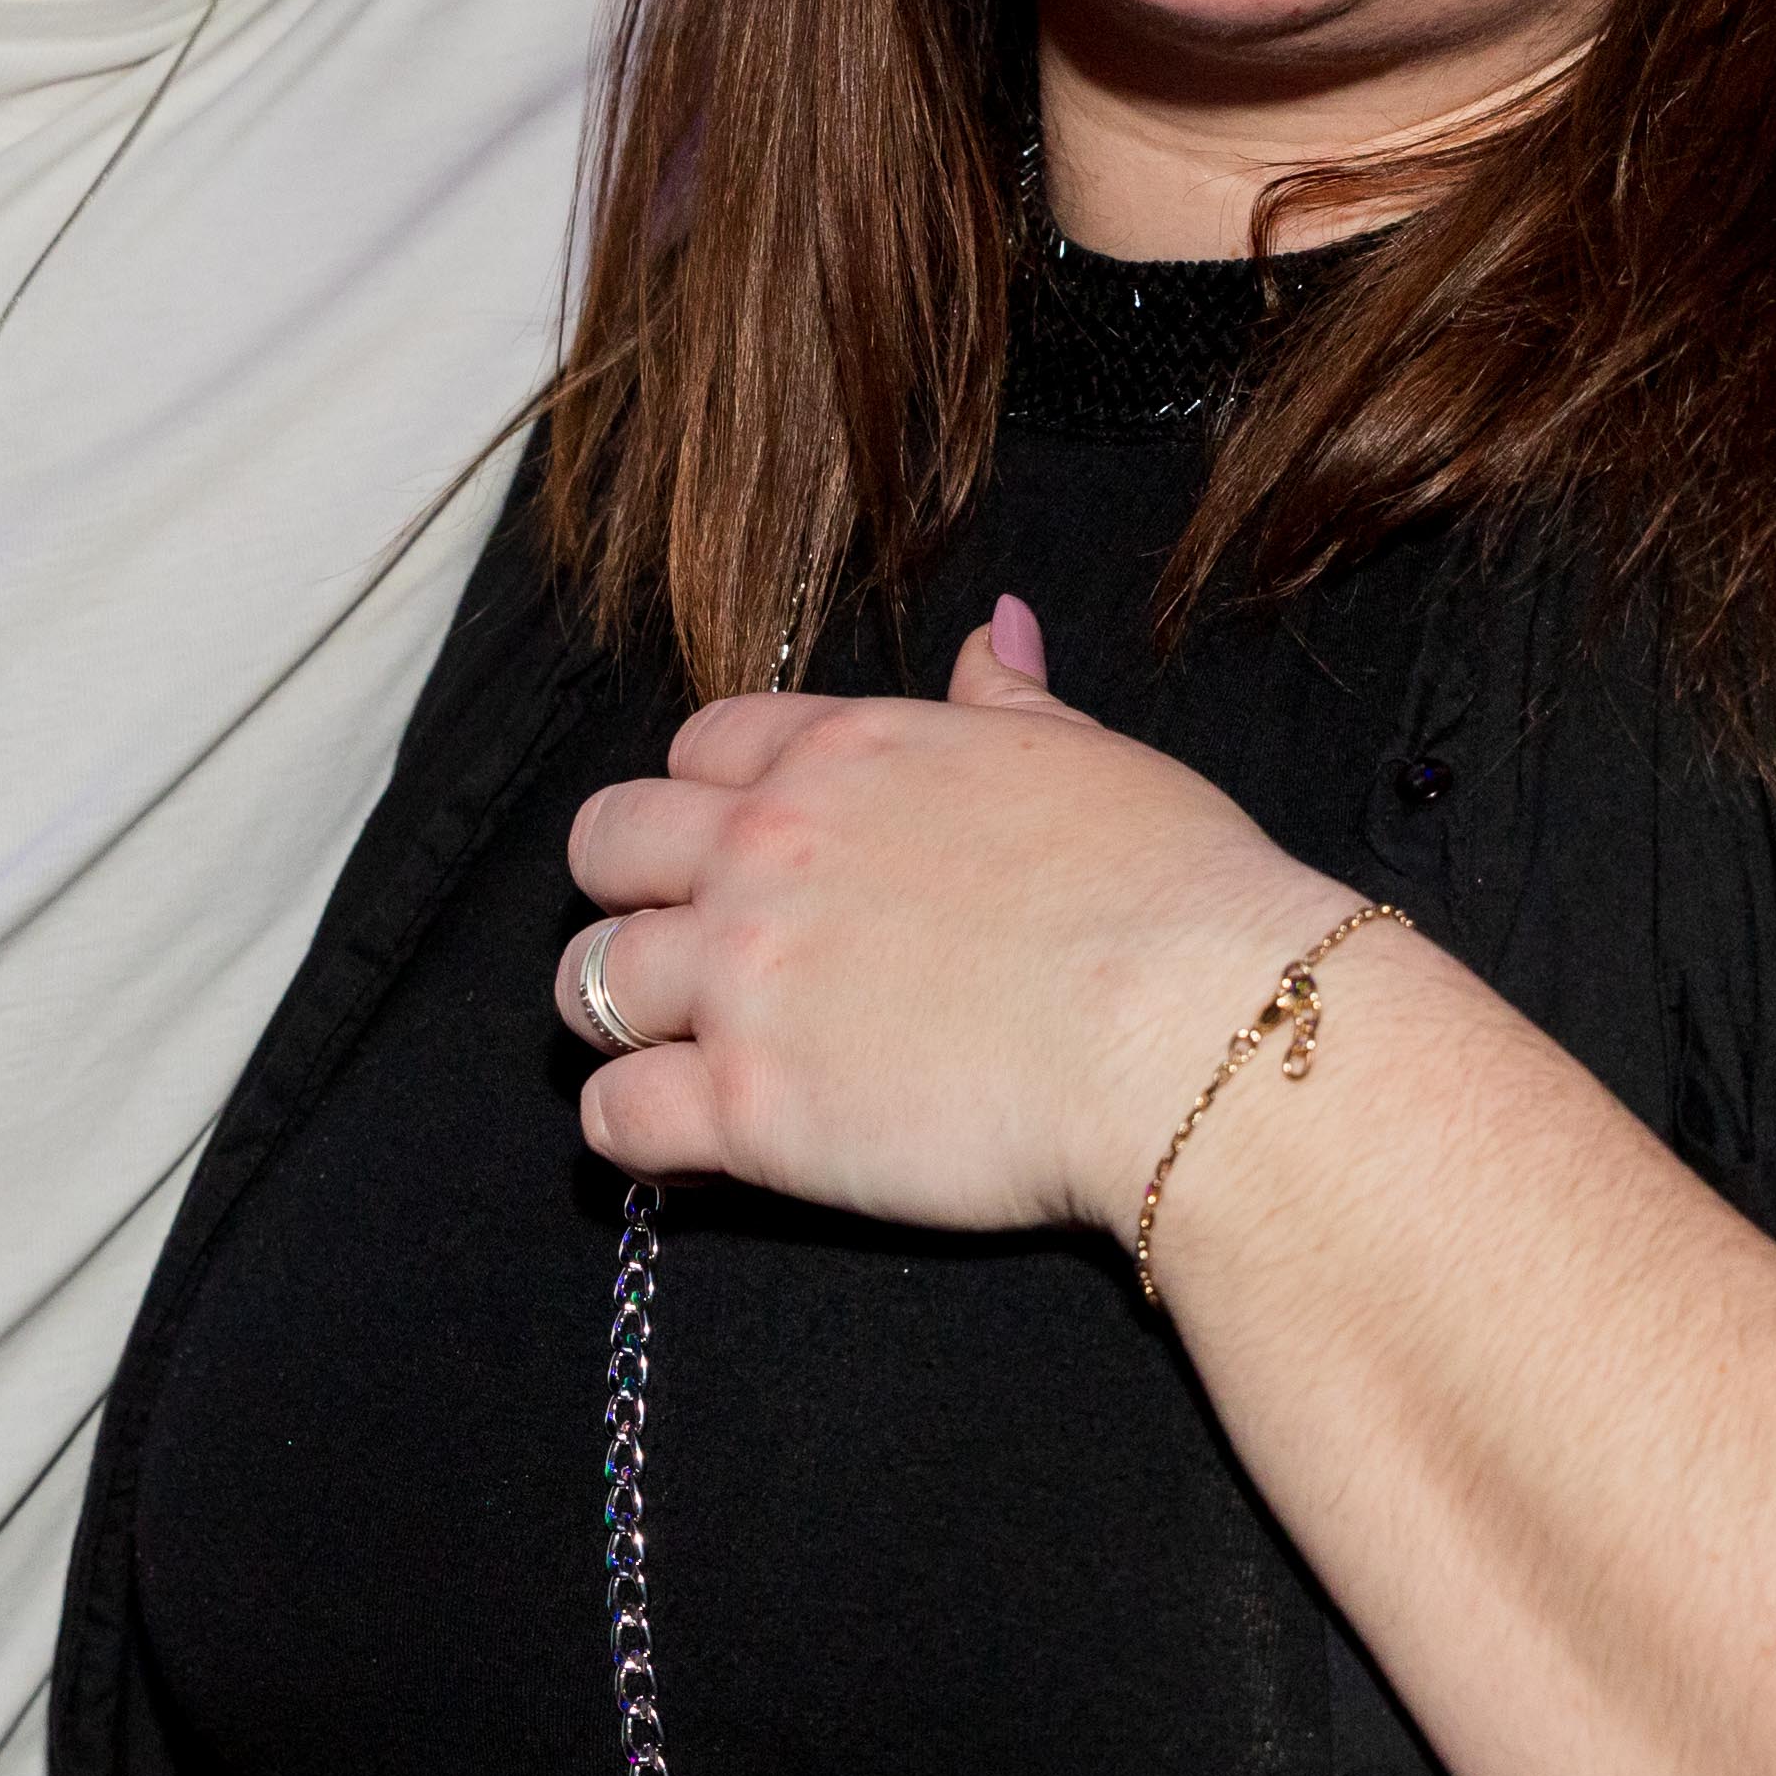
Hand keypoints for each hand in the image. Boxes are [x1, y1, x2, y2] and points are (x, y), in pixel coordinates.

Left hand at [559, 599, 1348, 1231]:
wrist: (1189, 1025)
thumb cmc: (1167, 890)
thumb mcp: (1086, 757)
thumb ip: (1008, 701)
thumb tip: (994, 630)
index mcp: (842, 754)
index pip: (701, 747)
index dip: (710, 800)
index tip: (742, 854)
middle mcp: (767, 850)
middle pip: (606, 846)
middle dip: (628, 894)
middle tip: (686, 954)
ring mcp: (744, 979)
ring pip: (586, 985)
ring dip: (619, 1018)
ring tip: (677, 1056)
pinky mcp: (749, 1109)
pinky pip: (615, 1118)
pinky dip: (632, 1133)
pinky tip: (683, 1145)